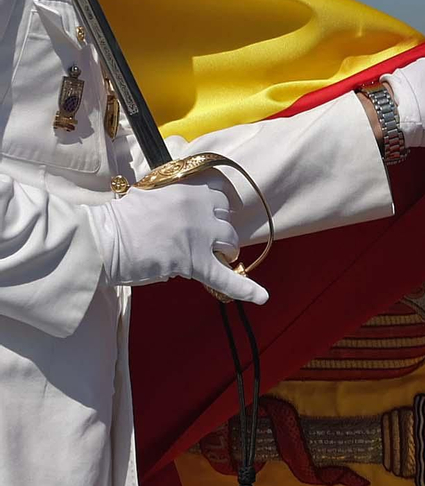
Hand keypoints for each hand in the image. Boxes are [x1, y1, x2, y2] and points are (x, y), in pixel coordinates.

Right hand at [85, 179, 266, 305]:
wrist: (101, 240)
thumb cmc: (118, 220)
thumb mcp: (150, 194)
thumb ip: (175, 197)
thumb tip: (191, 207)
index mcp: (189, 188)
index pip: (220, 194)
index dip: (216, 208)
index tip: (212, 214)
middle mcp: (199, 208)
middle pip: (226, 219)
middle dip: (219, 231)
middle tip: (203, 239)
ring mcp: (199, 235)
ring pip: (231, 243)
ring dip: (225, 251)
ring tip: (212, 257)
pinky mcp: (193, 262)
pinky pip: (225, 277)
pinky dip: (246, 288)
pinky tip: (262, 297)